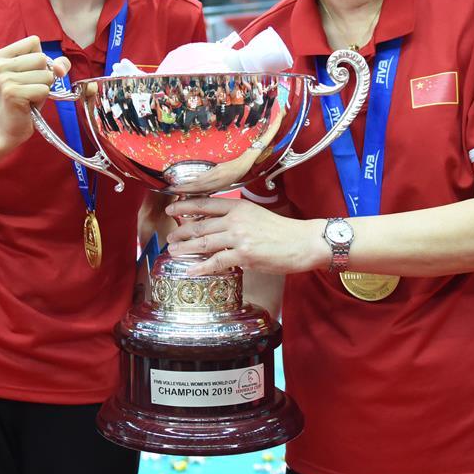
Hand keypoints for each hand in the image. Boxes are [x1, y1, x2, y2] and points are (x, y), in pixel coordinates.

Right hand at [0, 35, 69, 151]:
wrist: (6, 129)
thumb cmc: (24, 101)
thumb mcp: (38, 76)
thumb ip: (54, 64)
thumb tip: (61, 67)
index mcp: (1, 56)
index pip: (34, 42)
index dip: (41, 59)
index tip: (31, 73)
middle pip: (41, 58)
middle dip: (43, 76)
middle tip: (29, 89)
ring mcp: (4, 79)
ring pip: (45, 75)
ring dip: (43, 88)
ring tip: (28, 97)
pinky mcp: (12, 93)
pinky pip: (44, 90)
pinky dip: (41, 98)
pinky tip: (28, 105)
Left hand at [165, 197, 327, 275]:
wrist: (302, 243)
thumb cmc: (281, 231)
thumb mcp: (256, 215)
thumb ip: (236, 218)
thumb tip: (214, 225)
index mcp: (239, 206)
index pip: (205, 203)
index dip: (185, 205)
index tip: (171, 207)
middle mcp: (236, 219)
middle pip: (200, 224)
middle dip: (181, 231)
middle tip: (170, 238)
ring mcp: (239, 237)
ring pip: (204, 243)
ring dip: (186, 248)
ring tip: (174, 252)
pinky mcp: (244, 255)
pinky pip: (216, 262)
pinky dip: (201, 267)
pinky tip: (191, 270)